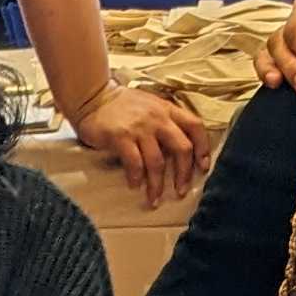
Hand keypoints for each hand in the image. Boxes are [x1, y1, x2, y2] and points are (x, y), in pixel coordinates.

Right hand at [69, 80, 207, 206]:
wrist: (92, 96)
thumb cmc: (121, 105)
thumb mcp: (150, 105)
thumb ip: (165, 121)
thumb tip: (178, 150)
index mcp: (167, 109)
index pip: (195, 126)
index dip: (203, 148)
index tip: (203, 167)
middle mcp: (157, 118)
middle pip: (182, 148)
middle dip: (184, 173)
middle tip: (181, 190)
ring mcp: (139, 128)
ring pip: (158, 162)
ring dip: (157, 185)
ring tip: (154, 199)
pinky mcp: (121, 137)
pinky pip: (134, 163)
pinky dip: (136, 178)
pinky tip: (134, 185)